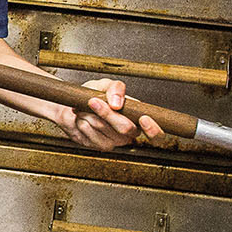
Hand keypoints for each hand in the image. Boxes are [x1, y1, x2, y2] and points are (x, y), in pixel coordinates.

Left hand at [51, 79, 168, 151]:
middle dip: (106, 113)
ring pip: (104, 128)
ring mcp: (116, 142)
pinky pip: (90, 133)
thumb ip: (115, 87)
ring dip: (89, 114)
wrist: (75, 106)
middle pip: (125, 128)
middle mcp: (130, 133)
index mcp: (138, 118)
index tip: (144, 119)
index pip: (156, 135)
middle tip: (93, 101)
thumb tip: (117, 102)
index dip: (153, 130)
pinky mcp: (100, 146)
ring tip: (87, 107)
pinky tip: (83, 117)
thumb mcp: (105, 85)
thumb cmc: (93, 95)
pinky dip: (82, 121)